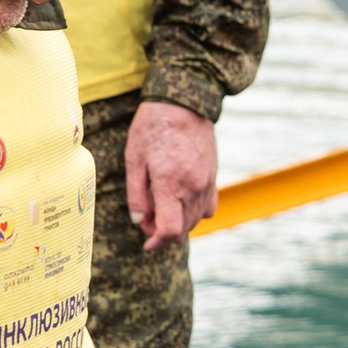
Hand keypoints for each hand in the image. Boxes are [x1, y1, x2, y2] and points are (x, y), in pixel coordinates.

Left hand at [125, 100, 217, 251]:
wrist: (184, 103)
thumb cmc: (152, 127)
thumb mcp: (134, 158)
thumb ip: (136, 194)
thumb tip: (140, 221)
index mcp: (170, 183)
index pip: (170, 230)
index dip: (157, 243)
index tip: (146, 244)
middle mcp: (192, 187)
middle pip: (183, 230)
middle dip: (162, 234)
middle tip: (147, 219)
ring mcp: (206, 183)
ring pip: (195, 221)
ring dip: (178, 224)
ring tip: (160, 207)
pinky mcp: (213, 177)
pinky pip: (208, 208)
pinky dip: (194, 213)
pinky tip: (180, 202)